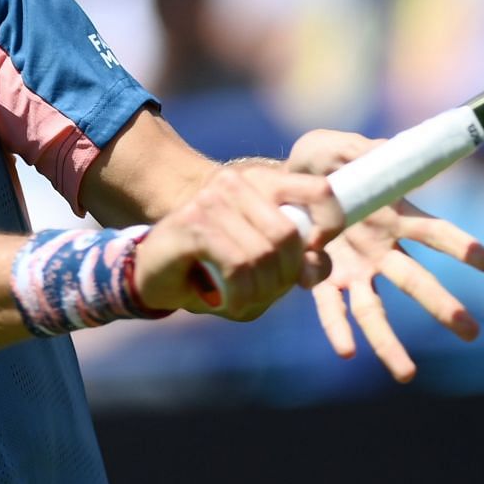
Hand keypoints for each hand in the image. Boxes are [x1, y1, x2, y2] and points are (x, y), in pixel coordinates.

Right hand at [134, 163, 343, 319]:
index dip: (330, 223)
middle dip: (284, 276)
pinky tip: (228, 301)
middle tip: (266, 292)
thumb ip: (299, 264)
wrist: (152, 271)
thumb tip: (317, 271)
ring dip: (259, 292)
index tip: (315, 253)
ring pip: (262, 254)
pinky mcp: (194, 223)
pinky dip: (239, 294)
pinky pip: (237, 265)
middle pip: (289, 234)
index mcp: (264, 182)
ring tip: (243, 299)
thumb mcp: (264, 267)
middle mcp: (238, 183)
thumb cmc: (214, 269)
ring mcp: (212, 200)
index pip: (319, 190)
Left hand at [288, 130, 483, 382]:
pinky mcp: (322, 281)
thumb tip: (388, 151)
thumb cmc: (318, 161)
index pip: (432, 232)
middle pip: (415, 281)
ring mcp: (353, 270)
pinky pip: (331, 309)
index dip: (458, 244)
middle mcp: (379, 249)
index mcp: (392, 216)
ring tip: (408, 375)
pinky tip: (347, 351)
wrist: (278, 183)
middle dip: (442, 306)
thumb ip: (360, 152)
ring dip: (390, 342)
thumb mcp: (335, 146)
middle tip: (471, 331)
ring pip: (375, 311)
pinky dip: (336, 328)